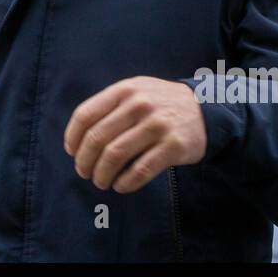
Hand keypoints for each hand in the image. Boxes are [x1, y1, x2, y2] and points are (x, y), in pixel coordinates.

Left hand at [63, 77, 206, 193]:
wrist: (205, 108)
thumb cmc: (159, 103)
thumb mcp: (135, 91)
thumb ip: (108, 106)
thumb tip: (77, 138)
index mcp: (124, 90)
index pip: (86, 115)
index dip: (73, 137)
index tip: (71, 152)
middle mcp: (139, 104)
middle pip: (97, 138)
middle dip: (85, 161)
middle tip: (84, 172)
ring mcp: (157, 125)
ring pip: (115, 155)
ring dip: (102, 174)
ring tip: (101, 181)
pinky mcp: (173, 146)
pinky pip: (140, 170)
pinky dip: (125, 182)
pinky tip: (120, 186)